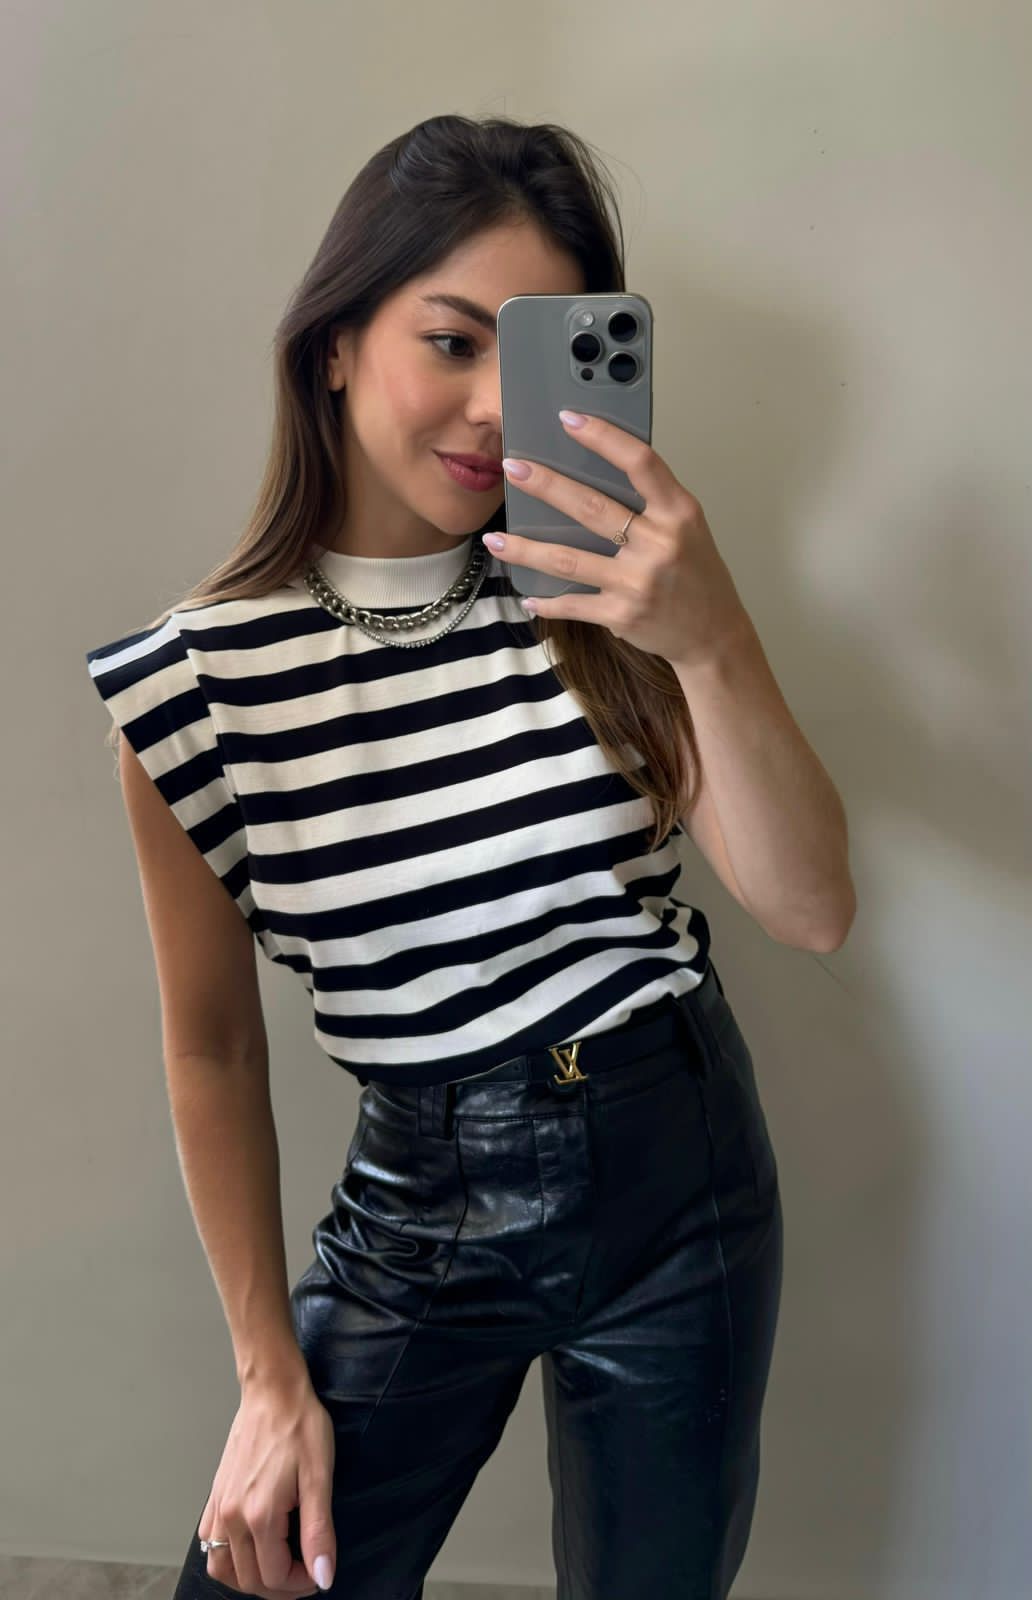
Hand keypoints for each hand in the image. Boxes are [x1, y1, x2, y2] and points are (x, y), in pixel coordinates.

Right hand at [197, 1373, 335, 1597]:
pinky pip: (209, 1542)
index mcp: (258, 1515)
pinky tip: (249, 1548)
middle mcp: (231, 1515)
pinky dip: (227, 1558)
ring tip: (277, 1568)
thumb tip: (323, 1577)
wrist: (273, 1391)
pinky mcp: (215, 1494)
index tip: (317, 1572)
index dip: (299, 1584)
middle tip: (303, 1574)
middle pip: (248, 1579)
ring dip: (249, 1578)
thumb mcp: (319, 1478)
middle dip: (278, 1587)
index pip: (273, 1576)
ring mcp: (219, 1505)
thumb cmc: (299, 1426)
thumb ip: (319, 1532)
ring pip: (221, 1567)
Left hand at [486, 410, 750, 671]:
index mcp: (678, 513)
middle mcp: (659, 545)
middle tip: (512, 468)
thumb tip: (595, 470)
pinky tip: (526, 595)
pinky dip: (547, 602)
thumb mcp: (687, 527)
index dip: (603, 437)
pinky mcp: (622, 615)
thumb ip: (652, 501)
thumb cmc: (696, 572)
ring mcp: (638, 582)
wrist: (714, 633)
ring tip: (494, 539)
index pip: (640, 463)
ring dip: (525, 550)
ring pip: (569, 560)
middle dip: (546, 485)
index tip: (568, 418)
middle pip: (592, 508)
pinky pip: (574, 605)